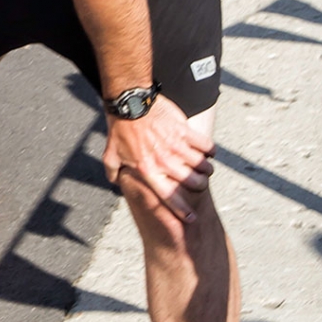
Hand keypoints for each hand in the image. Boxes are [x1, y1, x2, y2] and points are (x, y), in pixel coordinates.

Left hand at [102, 94, 213, 223]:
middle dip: (199, 186)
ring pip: (202, 166)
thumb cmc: (120, 129)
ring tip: (205, 168)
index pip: (170, 197)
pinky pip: (205, 145)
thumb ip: (114, 173)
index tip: (192, 219)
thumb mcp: (110, 155)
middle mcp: (165, 161)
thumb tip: (116, 183)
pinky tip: (210, 152)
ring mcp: (176, 146)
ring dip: (206, 169)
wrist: (130, 102)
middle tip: (199, 183)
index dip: (182, 210)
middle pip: (193, 183)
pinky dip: (210, 151)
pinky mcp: (184, 131)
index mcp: (148, 171)